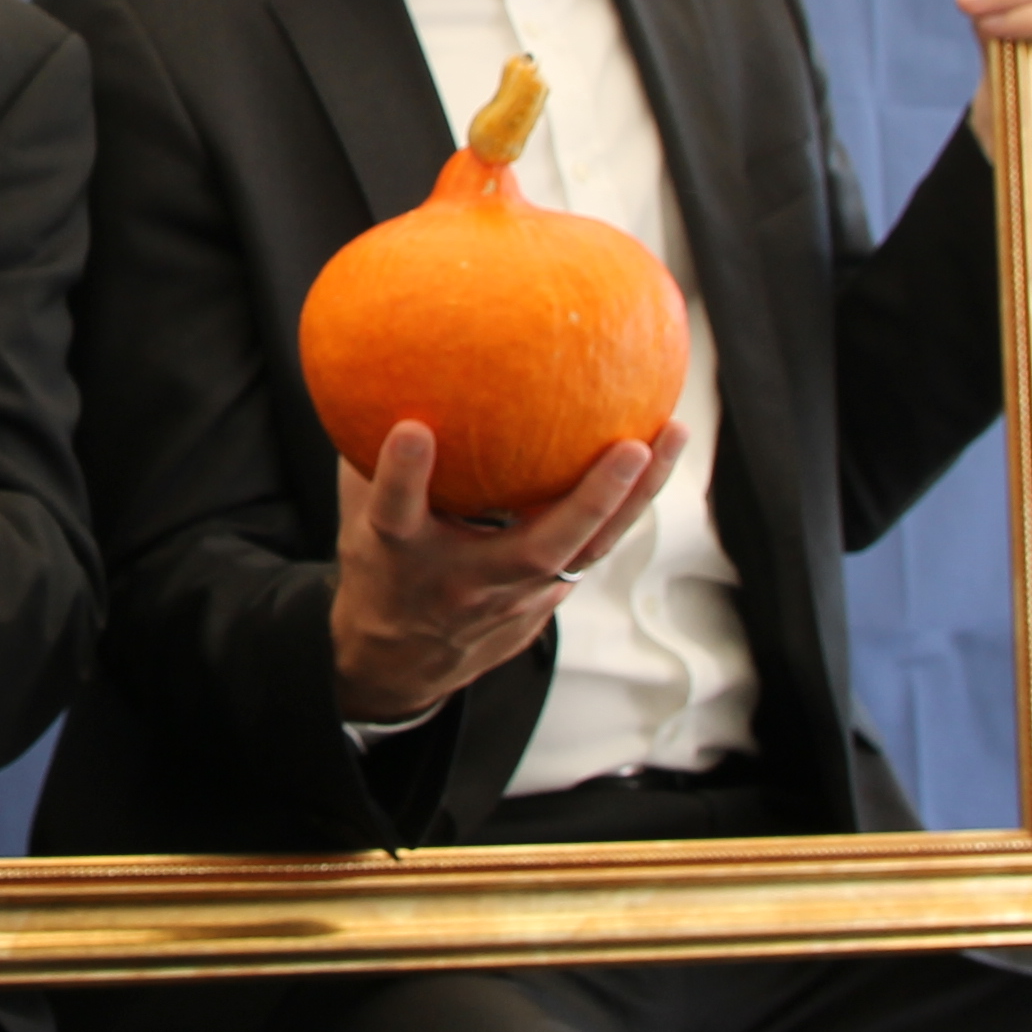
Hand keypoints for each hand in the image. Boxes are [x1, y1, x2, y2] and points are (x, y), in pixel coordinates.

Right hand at [328, 419, 684, 723]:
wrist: (404, 662)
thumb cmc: (383, 571)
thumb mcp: (359, 518)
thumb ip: (369, 455)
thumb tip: (378, 369)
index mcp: (401, 557)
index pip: (395, 516)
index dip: (402, 476)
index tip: (411, 431)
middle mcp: (466, 581)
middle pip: (538, 549)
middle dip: (589, 500)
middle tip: (630, 448)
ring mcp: (514, 598)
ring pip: (587, 551)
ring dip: (634, 497)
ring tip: (672, 432)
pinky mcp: (544, 602)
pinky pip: (591, 548)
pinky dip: (625, 505)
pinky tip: (655, 457)